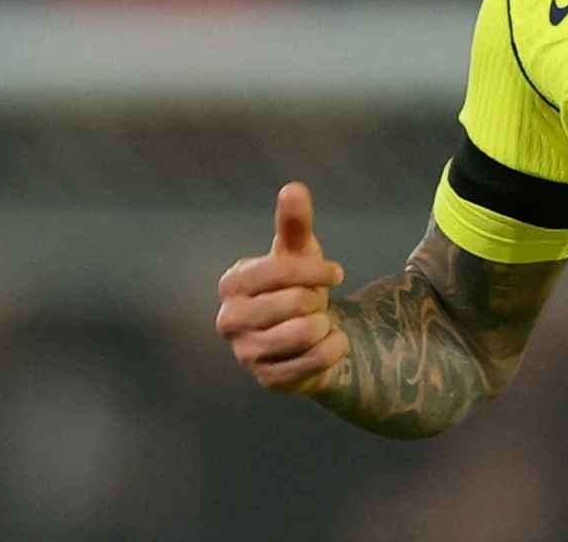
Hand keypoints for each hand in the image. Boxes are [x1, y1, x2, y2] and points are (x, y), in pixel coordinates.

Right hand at [214, 182, 349, 394]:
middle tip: (318, 303)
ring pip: (304, 334)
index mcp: (232, 283)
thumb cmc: (299, 284)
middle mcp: (229, 320)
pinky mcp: (268, 380)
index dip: (315, 270)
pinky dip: (333, 348)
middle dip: (318, 300)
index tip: (337, 271)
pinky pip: (314, 362)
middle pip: (294, 303)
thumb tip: (293, 188)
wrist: (310, 334)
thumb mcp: (299, 252)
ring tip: (321, 322)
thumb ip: (294, 222)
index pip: (278, 271)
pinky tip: (330, 342)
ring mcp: (245, 354)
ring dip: (326, 324)